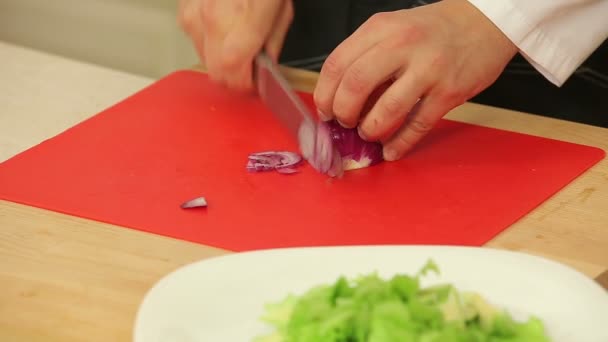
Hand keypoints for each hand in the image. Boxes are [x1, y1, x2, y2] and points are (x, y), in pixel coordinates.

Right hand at [178, 0, 292, 91]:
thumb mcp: (281, 11)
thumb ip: (271, 44)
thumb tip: (265, 65)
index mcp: (239, 26)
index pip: (233, 76)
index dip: (245, 85)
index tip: (254, 81)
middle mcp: (211, 23)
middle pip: (216, 73)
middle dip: (233, 76)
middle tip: (248, 67)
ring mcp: (193, 15)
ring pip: (203, 58)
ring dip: (220, 58)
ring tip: (237, 40)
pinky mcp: (184, 9)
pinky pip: (194, 38)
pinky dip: (208, 40)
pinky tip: (223, 27)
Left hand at [313, 0, 516, 160]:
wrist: (485, 22)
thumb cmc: (433, 30)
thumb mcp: (392, 29)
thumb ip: (365, 56)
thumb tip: (338, 97)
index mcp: (380, 29)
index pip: (337, 64)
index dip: (325, 94)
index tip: (325, 110)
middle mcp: (402, 45)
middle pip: (355, 86)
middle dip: (343, 114)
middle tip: (346, 124)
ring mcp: (428, 69)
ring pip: (387, 111)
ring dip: (371, 130)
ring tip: (369, 132)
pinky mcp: (449, 91)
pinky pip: (418, 125)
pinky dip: (400, 143)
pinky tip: (392, 150)